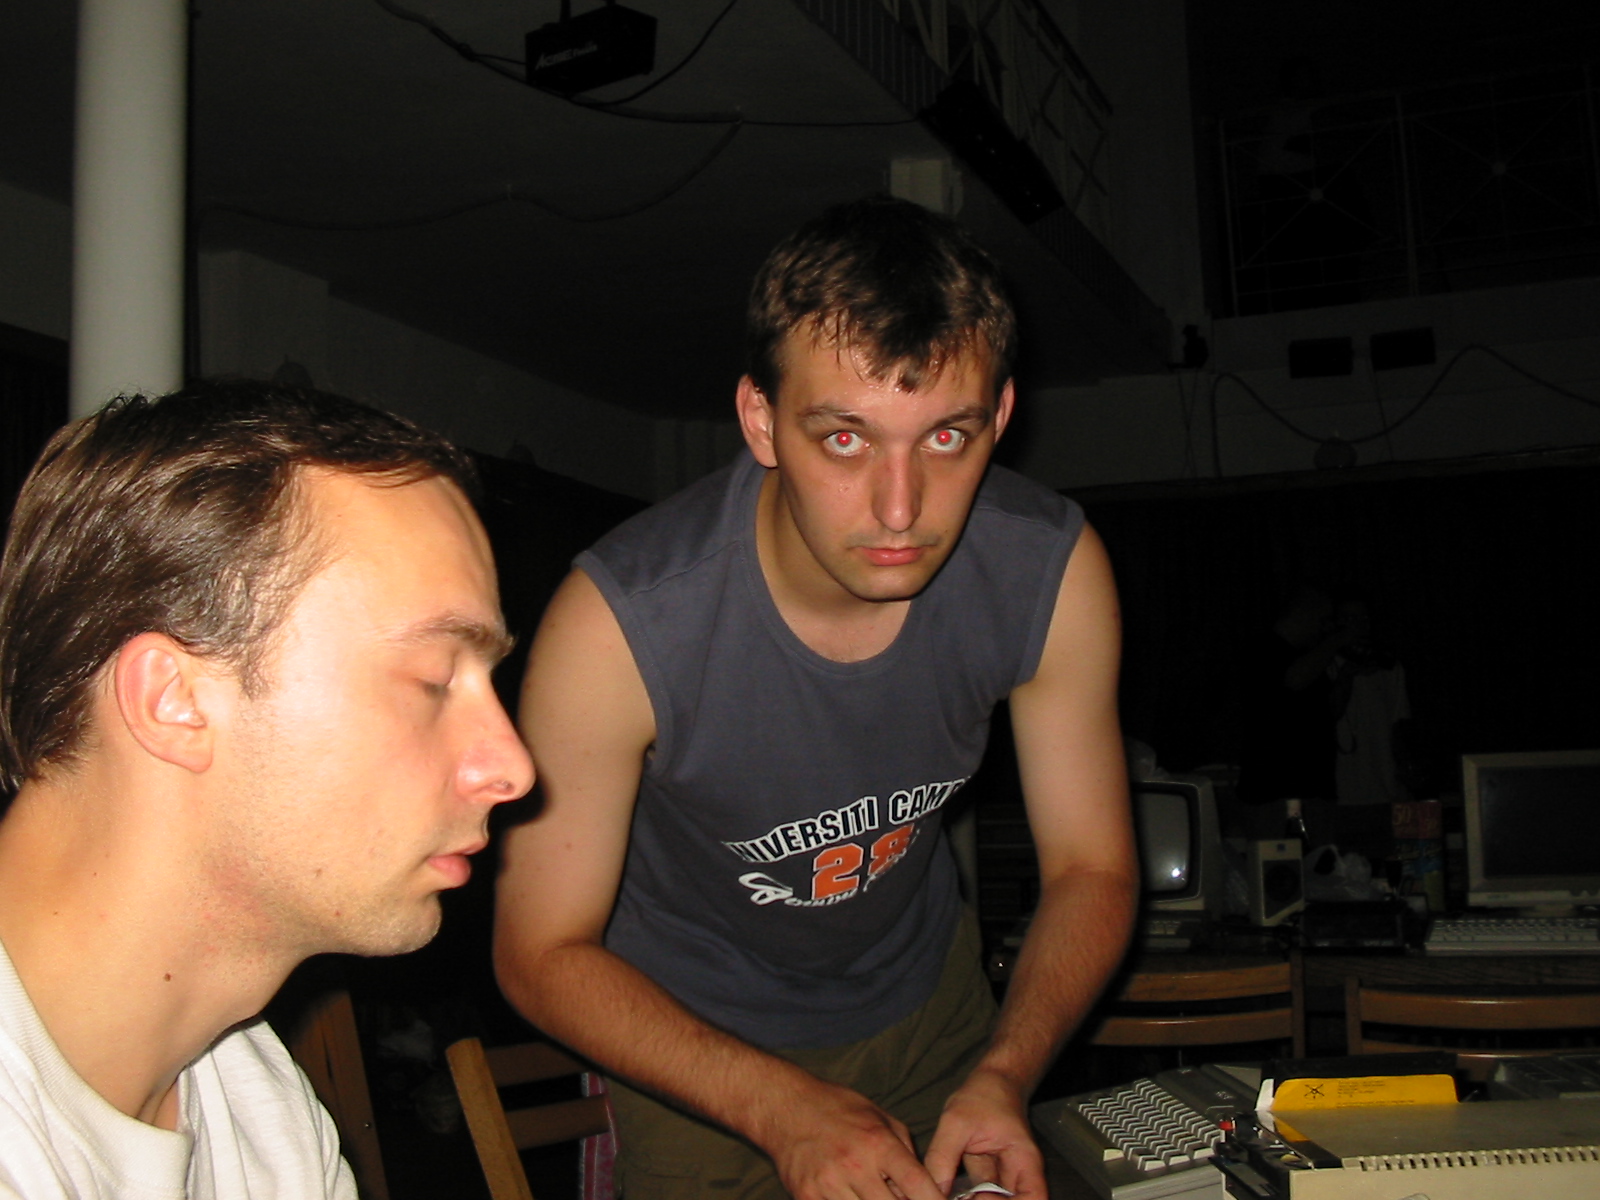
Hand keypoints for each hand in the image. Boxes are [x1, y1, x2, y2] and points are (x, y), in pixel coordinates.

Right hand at [756, 1077, 947, 1199]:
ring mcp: (828, 1185)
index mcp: (878, 1143)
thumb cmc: (838, 1109)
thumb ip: (905, 1152)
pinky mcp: (807, 1197)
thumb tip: (922, 1187)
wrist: (786, 1108)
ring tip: (873, 1192)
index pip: (917, 1185)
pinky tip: (851, 1195)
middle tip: (902, 1198)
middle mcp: (855, 1165)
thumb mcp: (880, 1118)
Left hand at [923, 1068, 1045, 1199]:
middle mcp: (1018, 1176)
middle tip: (958, 1196)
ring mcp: (1002, 1178)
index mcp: (1024, 1162)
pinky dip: (963, 1197)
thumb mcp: (957, 1121)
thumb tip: (934, 1191)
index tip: (980, 1198)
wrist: (990, 1082)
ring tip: (948, 1193)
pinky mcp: (987, 1177)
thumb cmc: (982, 1095)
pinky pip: (979, 1196)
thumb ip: (943, 1156)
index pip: (1034, 1199)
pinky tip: (945, 1191)